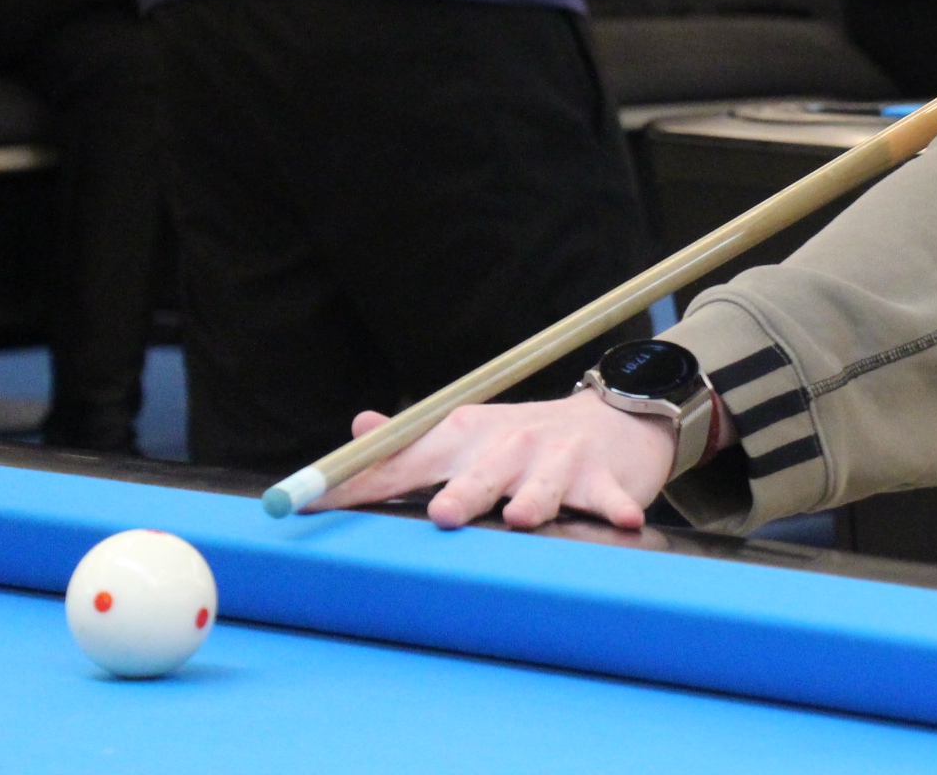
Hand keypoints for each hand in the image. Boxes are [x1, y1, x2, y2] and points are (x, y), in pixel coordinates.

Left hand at [311, 390, 675, 529]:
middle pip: (479, 473)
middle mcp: (508, 446)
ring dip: (535, 501)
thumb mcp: (466, 433)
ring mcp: (558, 460)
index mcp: (464, 437)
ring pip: (543, 486)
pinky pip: (607, 496)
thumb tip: (358, 429)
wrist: (612, 417)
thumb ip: (408, 444)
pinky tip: (625, 519)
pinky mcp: (604, 478)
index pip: (403, 461)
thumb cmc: (524, 441)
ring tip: (525, 517)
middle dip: (463, 492)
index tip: (312, 503)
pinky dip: (614, 507)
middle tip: (445, 515)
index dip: (358, 484)